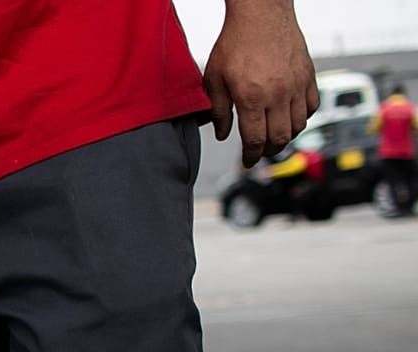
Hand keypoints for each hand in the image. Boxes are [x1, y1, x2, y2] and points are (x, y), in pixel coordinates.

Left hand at [203, 0, 319, 167]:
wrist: (261, 14)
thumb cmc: (235, 42)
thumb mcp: (214, 79)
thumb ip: (217, 110)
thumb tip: (222, 134)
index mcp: (251, 98)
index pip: (255, 140)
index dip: (251, 156)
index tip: (247, 162)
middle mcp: (277, 95)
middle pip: (279, 138)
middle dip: (268, 151)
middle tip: (260, 153)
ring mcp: (296, 86)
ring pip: (298, 126)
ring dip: (286, 137)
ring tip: (274, 138)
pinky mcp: (308, 76)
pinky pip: (313, 106)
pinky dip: (303, 118)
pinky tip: (290, 117)